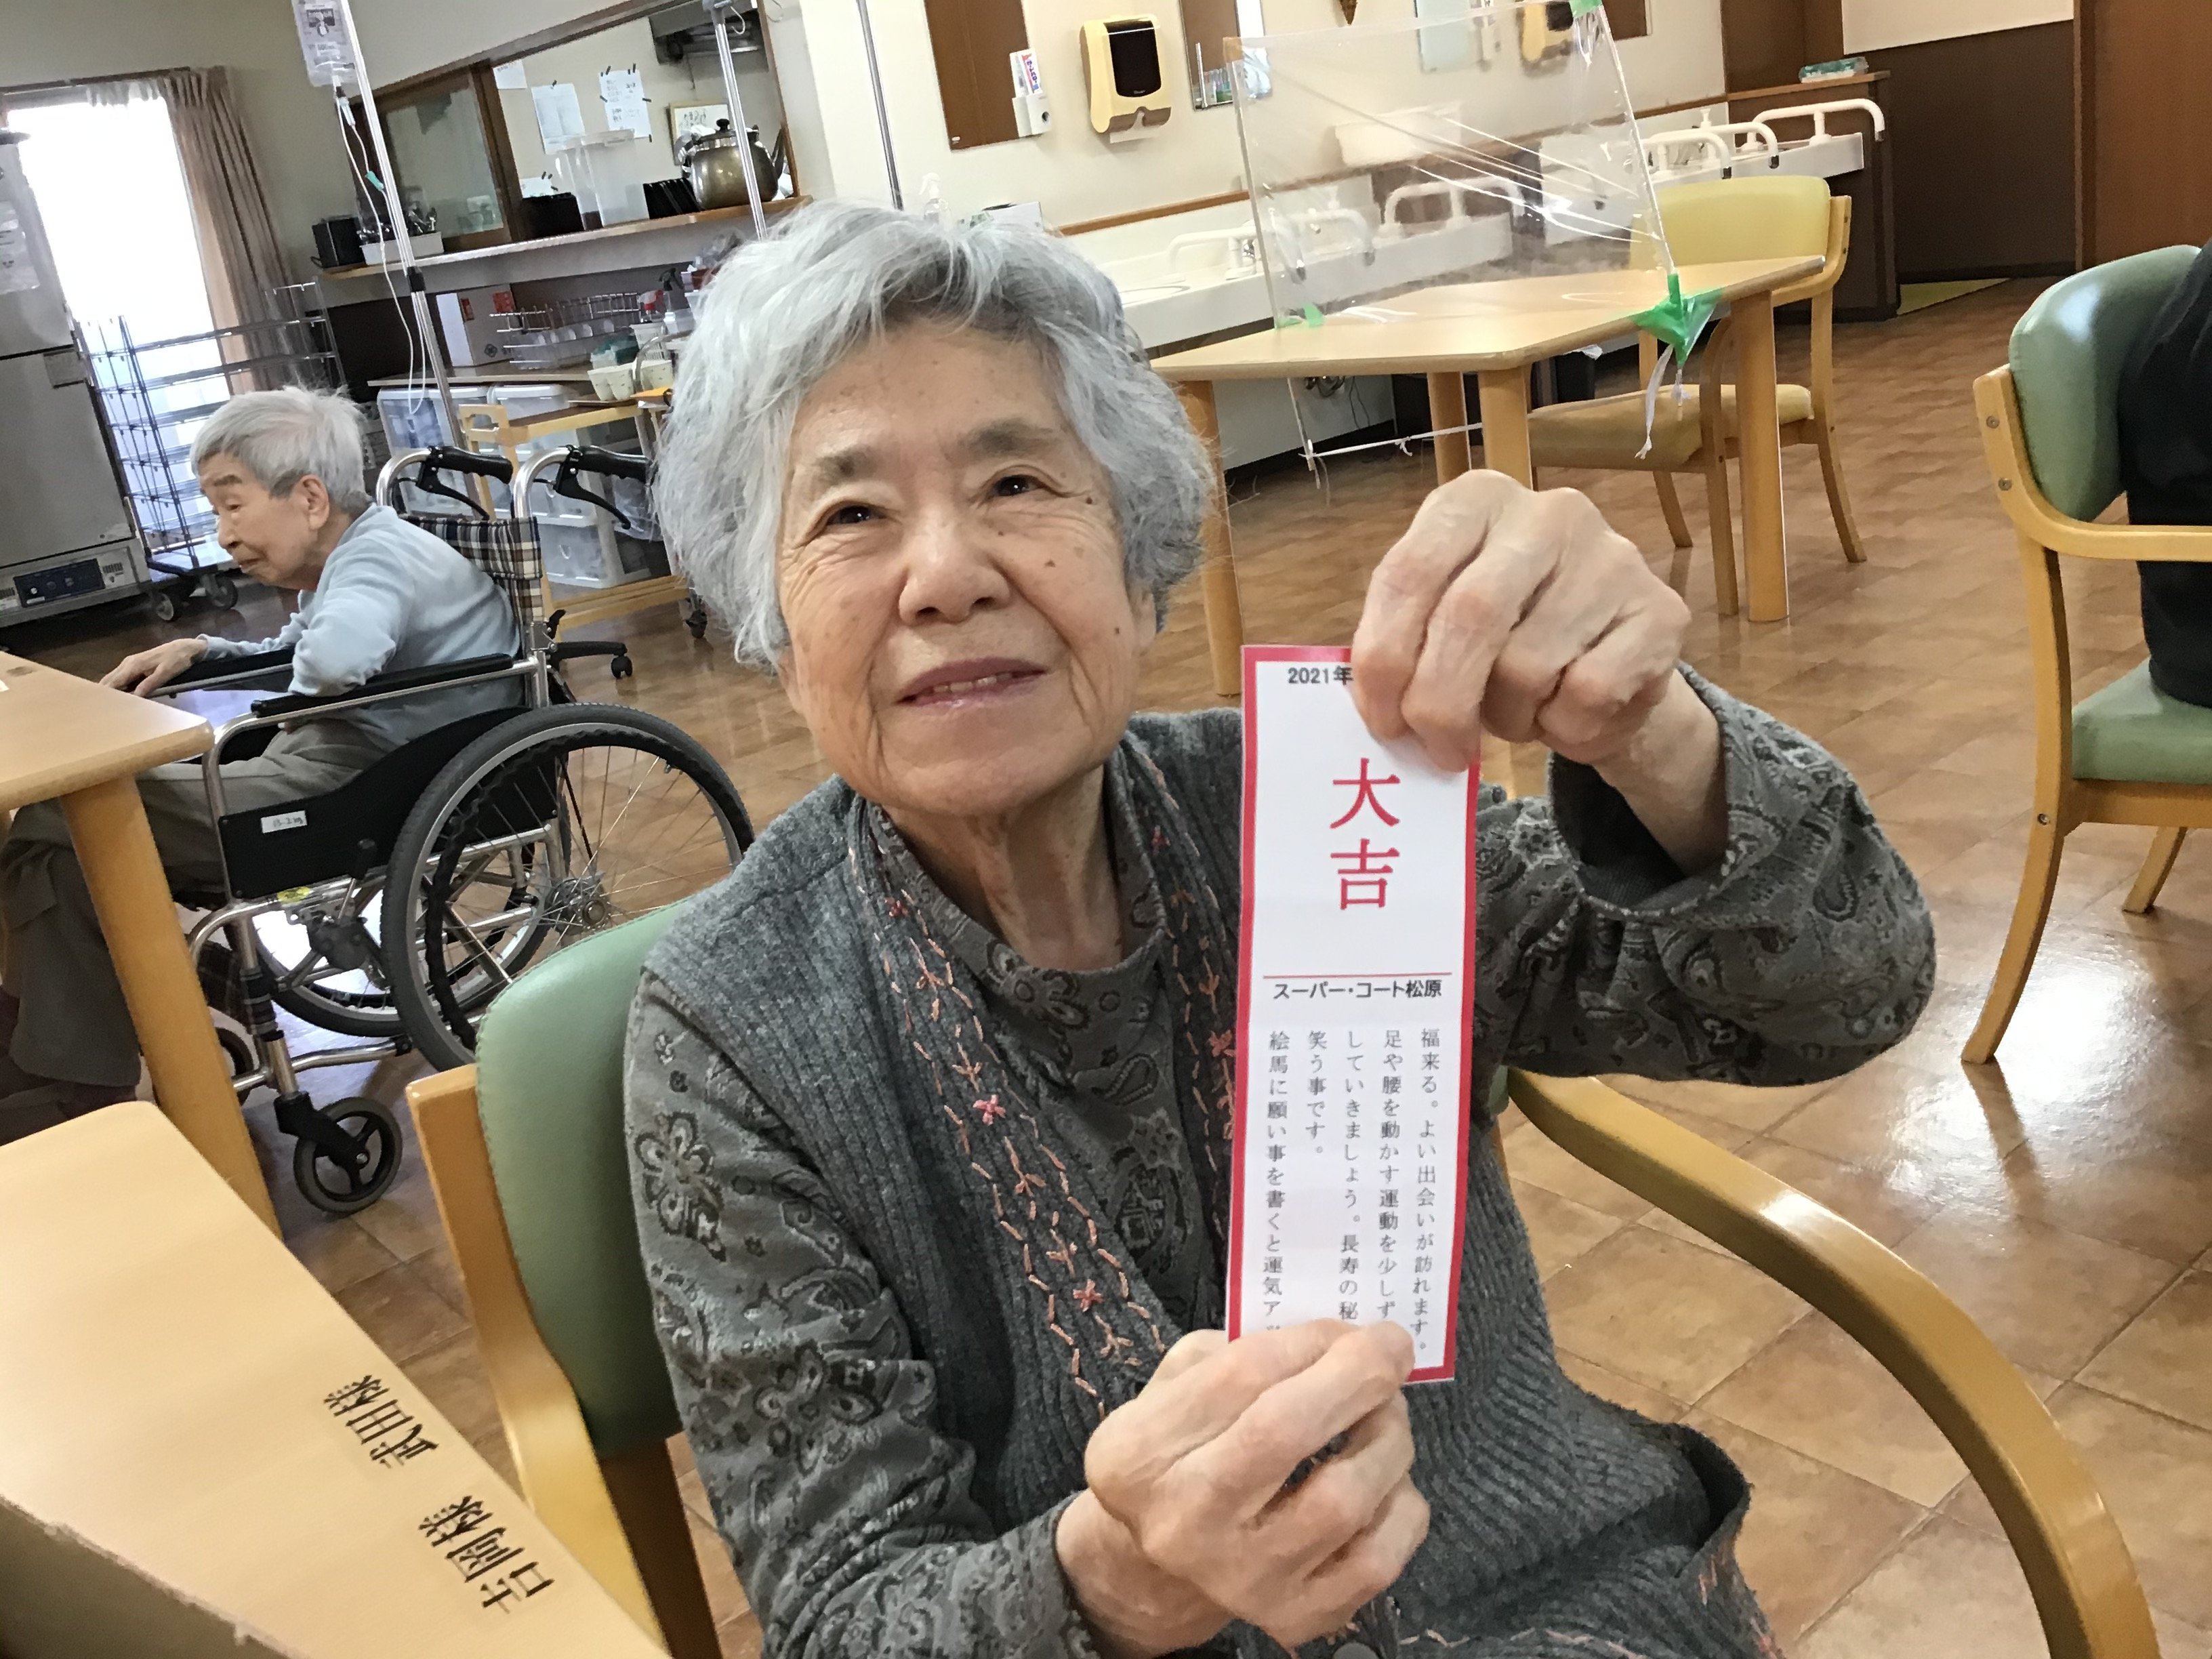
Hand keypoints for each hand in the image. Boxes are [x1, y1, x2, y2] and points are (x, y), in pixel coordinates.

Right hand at [100, 638, 207, 696]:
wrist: (184, 648)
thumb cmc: (177, 660)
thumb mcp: (166, 673)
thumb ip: (151, 684)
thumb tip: (136, 696)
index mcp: (133, 665)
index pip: (113, 681)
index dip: (105, 693)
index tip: (100, 705)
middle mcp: (127, 663)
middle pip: (109, 680)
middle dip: (104, 693)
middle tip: (101, 708)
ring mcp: (130, 663)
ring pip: (114, 678)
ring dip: (110, 690)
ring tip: (107, 705)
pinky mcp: (134, 665)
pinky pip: (121, 677)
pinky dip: (118, 686)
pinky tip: (119, 696)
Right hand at [1063, 1321, 1427, 1655]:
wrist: (1163, 1563)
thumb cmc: (1182, 1453)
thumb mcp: (1176, 1386)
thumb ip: (1241, 1348)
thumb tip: (1337, 1339)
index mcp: (1139, 1454)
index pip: (1239, 1376)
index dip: (1311, 1341)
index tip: (1353, 1326)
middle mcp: (1182, 1525)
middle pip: (1285, 1433)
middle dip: (1356, 1377)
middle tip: (1392, 1348)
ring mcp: (1242, 1581)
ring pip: (1344, 1499)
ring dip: (1387, 1438)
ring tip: (1387, 1414)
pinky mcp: (1294, 1619)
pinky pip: (1378, 1559)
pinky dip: (1402, 1506)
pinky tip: (1386, 1481)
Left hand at [1350, 470, 1689, 770]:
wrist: (1613, 662)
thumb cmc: (1510, 640)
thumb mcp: (1444, 624)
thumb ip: (1404, 644)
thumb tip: (1371, 701)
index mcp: (1475, 500)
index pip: (1409, 572)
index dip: (1384, 657)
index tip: (1381, 721)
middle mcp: (1547, 513)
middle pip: (1470, 615)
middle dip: (1440, 701)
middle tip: (1436, 750)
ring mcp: (1612, 557)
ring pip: (1528, 665)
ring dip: (1508, 717)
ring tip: (1517, 712)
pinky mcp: (1659, 613)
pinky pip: (1587, 695)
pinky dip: (1563, 728)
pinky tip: (1565, 712)